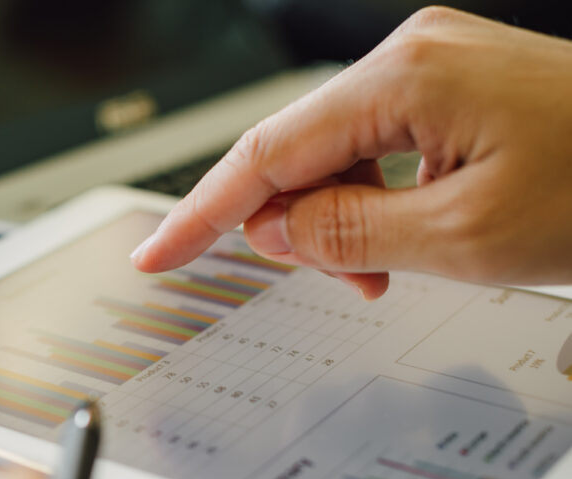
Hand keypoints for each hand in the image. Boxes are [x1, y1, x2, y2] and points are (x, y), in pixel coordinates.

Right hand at [131, 7, 571, 298]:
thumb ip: (347, 235)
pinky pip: (380, 148)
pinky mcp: (453, 87)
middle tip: (336, 280)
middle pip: (299, 152)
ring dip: (342, 221)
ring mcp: (433, 66)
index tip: (157, 251)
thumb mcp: (463, 239)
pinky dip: (377, 201)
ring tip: (384, 269)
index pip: (266, 157)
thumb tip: (275, 231)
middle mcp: (412, 55)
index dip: (203, 213)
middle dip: (295, 225)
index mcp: (406, 78)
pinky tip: (404, 236)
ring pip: (338, 156)